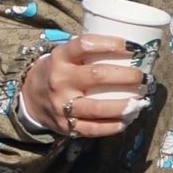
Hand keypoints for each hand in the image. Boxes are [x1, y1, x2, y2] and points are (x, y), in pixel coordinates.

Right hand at [19, 35, 150, 137]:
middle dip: (125, 76)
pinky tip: (126, 120)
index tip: (133, 46)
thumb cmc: (58, 73)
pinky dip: (112, 126)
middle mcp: (60, 80)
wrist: (30, 99)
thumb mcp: (64, 56)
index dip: (110, 43)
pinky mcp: (66, 126)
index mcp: (60, 58)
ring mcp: (62, 105)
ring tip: (139, 102)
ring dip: (123, 105)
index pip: (84, 45)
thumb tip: (130, 51)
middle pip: (97, 76)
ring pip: (96, 107)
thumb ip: (87, 53)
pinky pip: (92, 129)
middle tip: (142, 77)